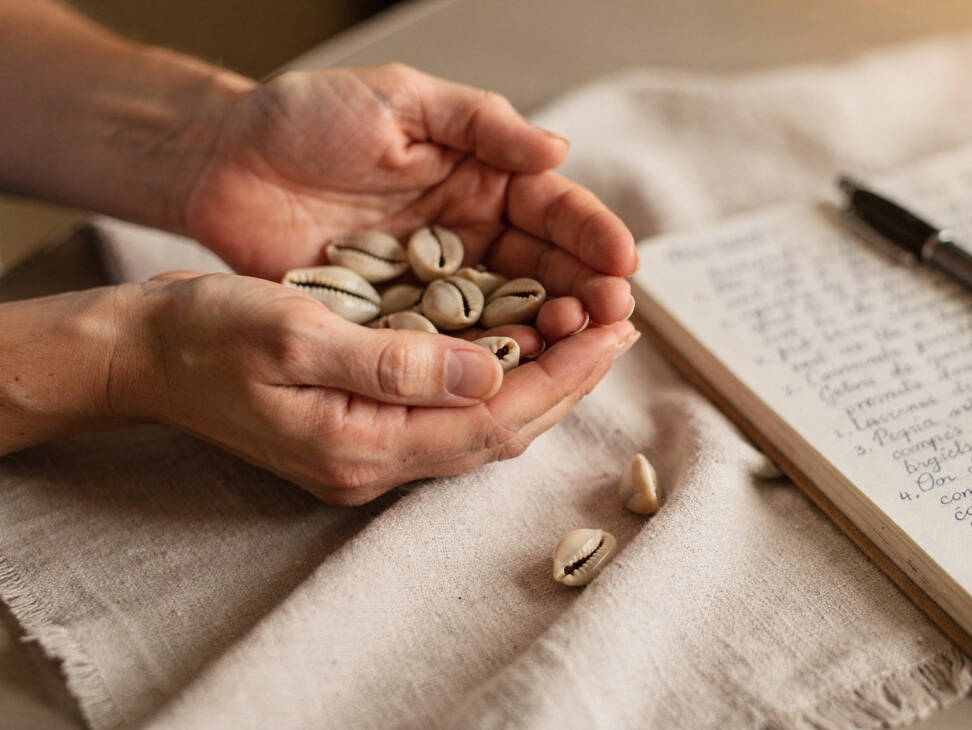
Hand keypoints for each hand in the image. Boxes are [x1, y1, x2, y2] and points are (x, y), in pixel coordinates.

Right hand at [117, 272, 637, 504]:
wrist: (140, 355)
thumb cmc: (203, 336)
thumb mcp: (295, 332)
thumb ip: (393, 362)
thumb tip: (490, 371)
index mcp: (365, 444)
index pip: (495, 420)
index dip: (564, 376)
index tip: (616, 330)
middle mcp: (377, 461)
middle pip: (503, 430)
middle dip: (571, 379)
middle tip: (623, 326)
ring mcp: (370, 452)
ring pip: (482, 423)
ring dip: (542, 379)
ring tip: (591, 330)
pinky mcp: (363, 429)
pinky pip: (452, 412)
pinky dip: (498, 376)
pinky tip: (521, 341)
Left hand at [183, 64, 637, 323]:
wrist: (218, 163)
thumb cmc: (304, 116)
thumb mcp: (398, 100)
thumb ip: (480, 123)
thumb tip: (559, 151)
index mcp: (483, 178)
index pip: (553, 211)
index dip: (591, 237)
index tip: (623, 264)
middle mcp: (471, 235)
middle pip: (544, 271)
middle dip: (584, 294)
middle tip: (611, 318)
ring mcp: (436, 283)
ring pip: (506, 315)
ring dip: (545, 333)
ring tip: (574, 347)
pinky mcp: (396, 321)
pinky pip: (447, 346)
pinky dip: (481, 361)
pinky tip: (510, 372)